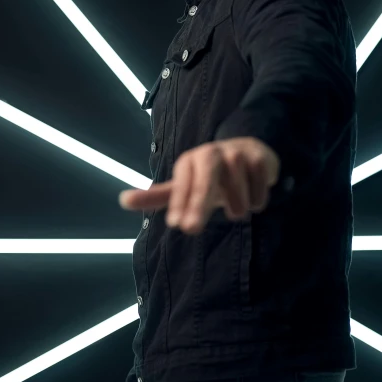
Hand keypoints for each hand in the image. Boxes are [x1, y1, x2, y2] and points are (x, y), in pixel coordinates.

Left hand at [119, 137, 280, 234]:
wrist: (248, 153)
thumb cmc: (211, 176)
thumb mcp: (185, 186)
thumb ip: (157, 196)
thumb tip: (123, 200)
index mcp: (189, 162)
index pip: (182, 184)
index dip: (179, 203)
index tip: (176, 224)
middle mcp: (211, 153)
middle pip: (205, 179)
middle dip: (198, 203)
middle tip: (191, 228)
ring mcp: (236, 153)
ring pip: (236, 189)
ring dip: (238, 207)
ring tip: (238, 210)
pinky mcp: (258, 157)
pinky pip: (258, 188)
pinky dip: (257, 199)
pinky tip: (254, 197)